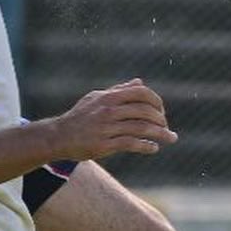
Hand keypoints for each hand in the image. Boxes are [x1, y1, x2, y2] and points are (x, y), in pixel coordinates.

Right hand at [52, 79, 177, 160]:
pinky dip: (146, 146)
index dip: (156, 101)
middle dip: (161, 119)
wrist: (59, 136)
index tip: (161, 111)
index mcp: (109, 97)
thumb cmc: (80, 116)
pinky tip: (154, 148)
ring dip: (160, 134)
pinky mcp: (104, 145)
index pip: (141, 93)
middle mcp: (109, 110)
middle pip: (144, 111)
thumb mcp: (97, 98)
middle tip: (166, 127)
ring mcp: (106, 128)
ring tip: (170, 138)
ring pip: (141, 128)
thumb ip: (119, 90)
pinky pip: (131, 144)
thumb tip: (139, 82)